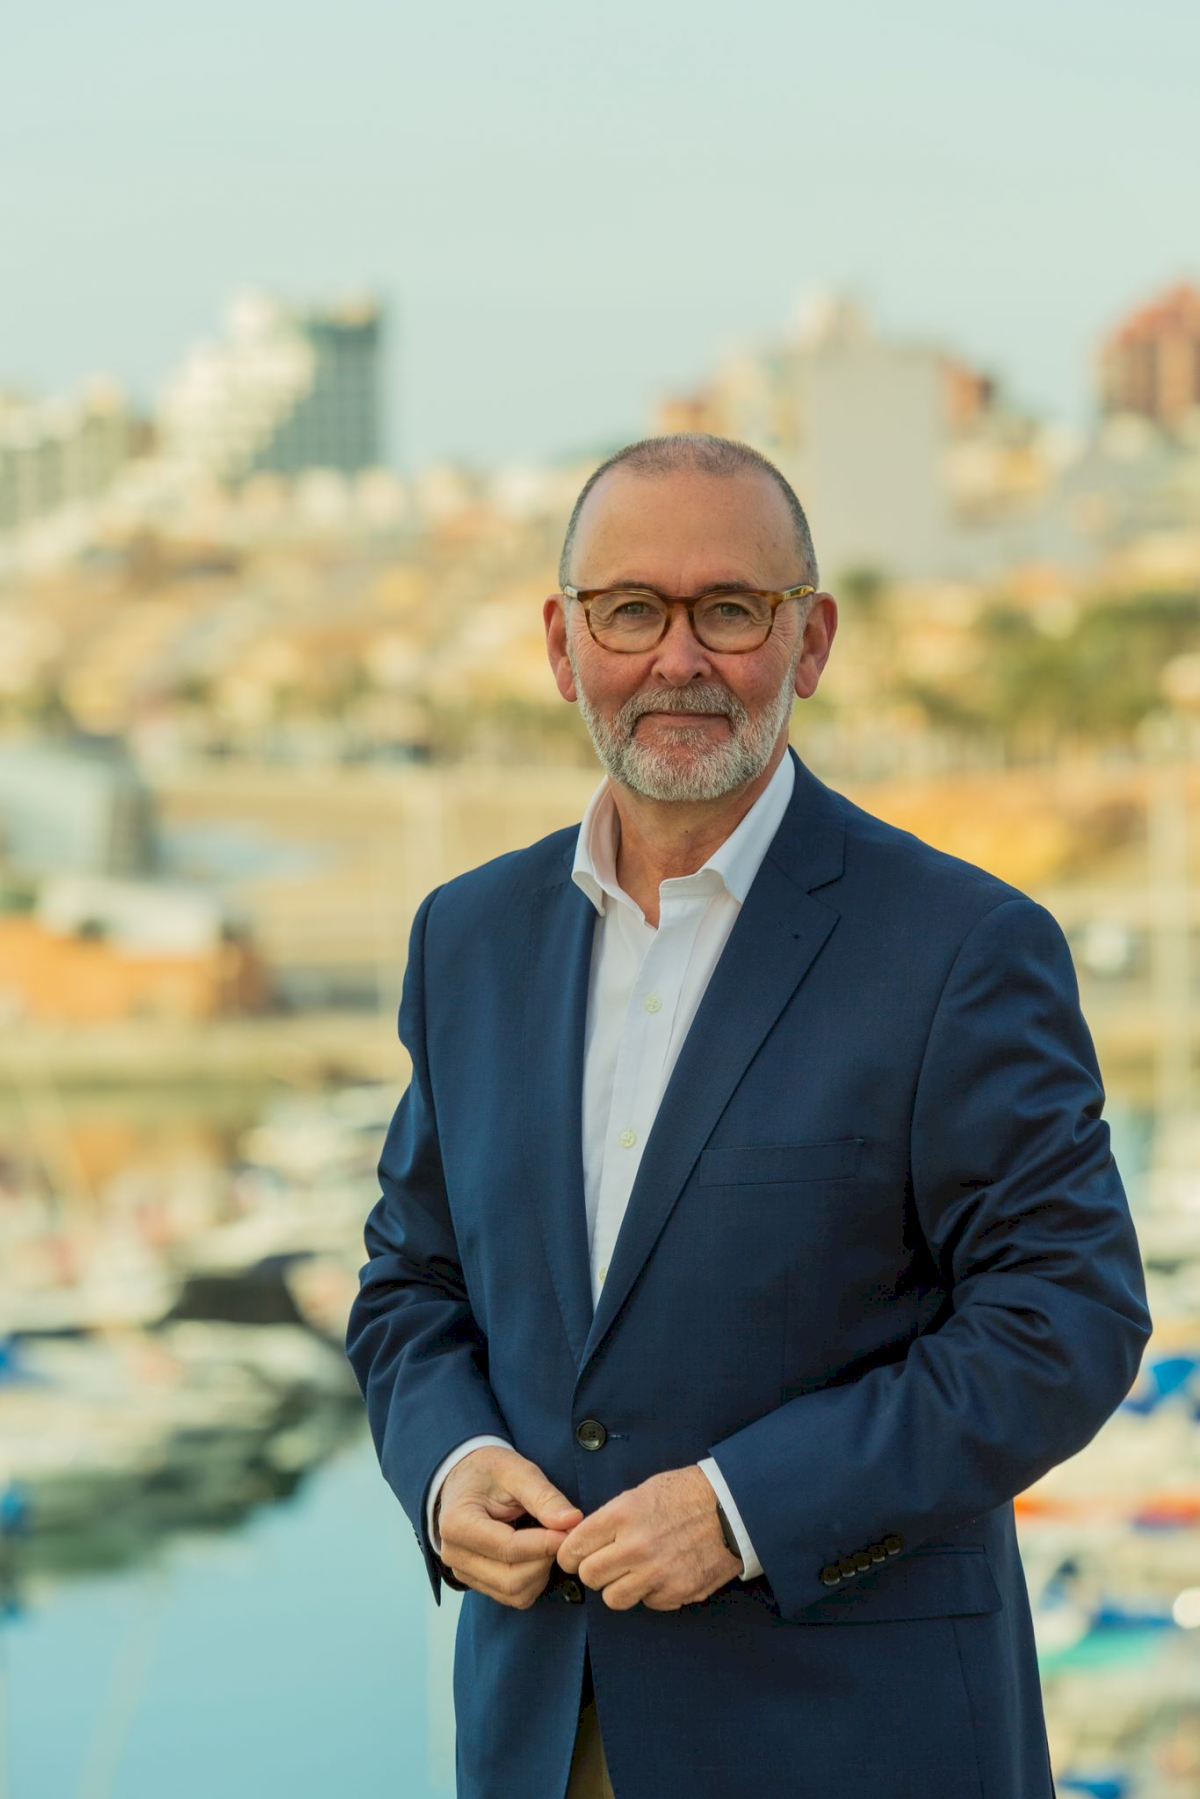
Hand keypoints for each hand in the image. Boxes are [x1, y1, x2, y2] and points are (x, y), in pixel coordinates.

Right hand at [437, 1446, 582, 1609]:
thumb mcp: (517, 1470)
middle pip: (511, 1578)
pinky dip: (534, 1580)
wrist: (465, 1478)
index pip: (507, 1548)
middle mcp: (455, 1555)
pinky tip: (538, 1553)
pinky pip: (514, 1597)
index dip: (544, 1544)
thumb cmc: (489, 1472)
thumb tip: (572, 1521)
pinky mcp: (477, 1583)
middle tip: (562, 1534)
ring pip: (515, 1593)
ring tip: (549, 1540)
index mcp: (458, 1523)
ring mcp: (463, 1573)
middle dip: (545, 1559)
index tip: (570, 1530)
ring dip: (542, 1572)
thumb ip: (543, 1496)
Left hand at [556, 1465, 741, 1610]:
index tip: (574, 1555)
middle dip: (593, 1570)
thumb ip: (611, 1518)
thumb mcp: (642, 1492)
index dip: (570, 1553)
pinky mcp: (677, 1593)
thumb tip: (586, 1539)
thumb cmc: (686, 1493)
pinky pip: (648, 1603)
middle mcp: (636, 1547)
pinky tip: (662, 1574)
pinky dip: (651, 1593)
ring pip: (614, 1598)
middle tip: (605, 1563)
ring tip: (633, 1572)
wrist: (732, 1507)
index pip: (574, 1548)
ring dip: (619, 1587)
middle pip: (590, 1577)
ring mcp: (656, 1574)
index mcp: (622, 1516)